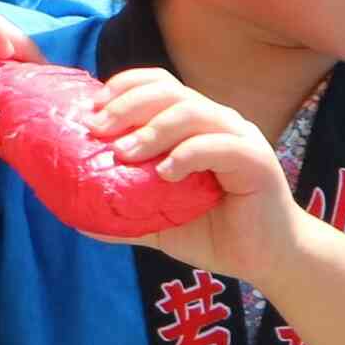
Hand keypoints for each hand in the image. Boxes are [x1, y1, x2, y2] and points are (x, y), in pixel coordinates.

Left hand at [91, 68, 298, 286]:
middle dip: (127, 104)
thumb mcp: (159, 221)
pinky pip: (219, 146)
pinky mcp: (256, 161)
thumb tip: (76, 216)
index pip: (158, 85)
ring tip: (123, 153)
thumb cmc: (216, 232)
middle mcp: (218, 122)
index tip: (92, 109)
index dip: (123, 87)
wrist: (268, 259)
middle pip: (169, 91)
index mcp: (195, 124)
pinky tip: (166, 173)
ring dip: (152, 129)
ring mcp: (239, 138)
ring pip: (191, 112)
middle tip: (97, 129)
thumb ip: (124, 212)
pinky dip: (188, 154)